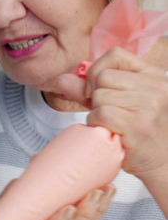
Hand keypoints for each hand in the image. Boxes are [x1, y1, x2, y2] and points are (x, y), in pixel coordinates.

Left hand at [56, 46, 167, 180]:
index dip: (97, 70)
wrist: (164, 164)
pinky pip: (100, 113)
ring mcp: (149, 105)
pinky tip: (110, 132)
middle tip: (109, 113)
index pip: (116, 55)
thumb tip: (61, 79)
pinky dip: (97, 124)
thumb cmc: (141, 134)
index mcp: (154, 76)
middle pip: (103, 77)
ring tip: (113, 124)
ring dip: (97, 112)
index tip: (95, 88)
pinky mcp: (138, 124)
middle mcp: (156, 87)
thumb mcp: (122, 104)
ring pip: (99, 96)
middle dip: (96, 96)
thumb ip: (90, 89)